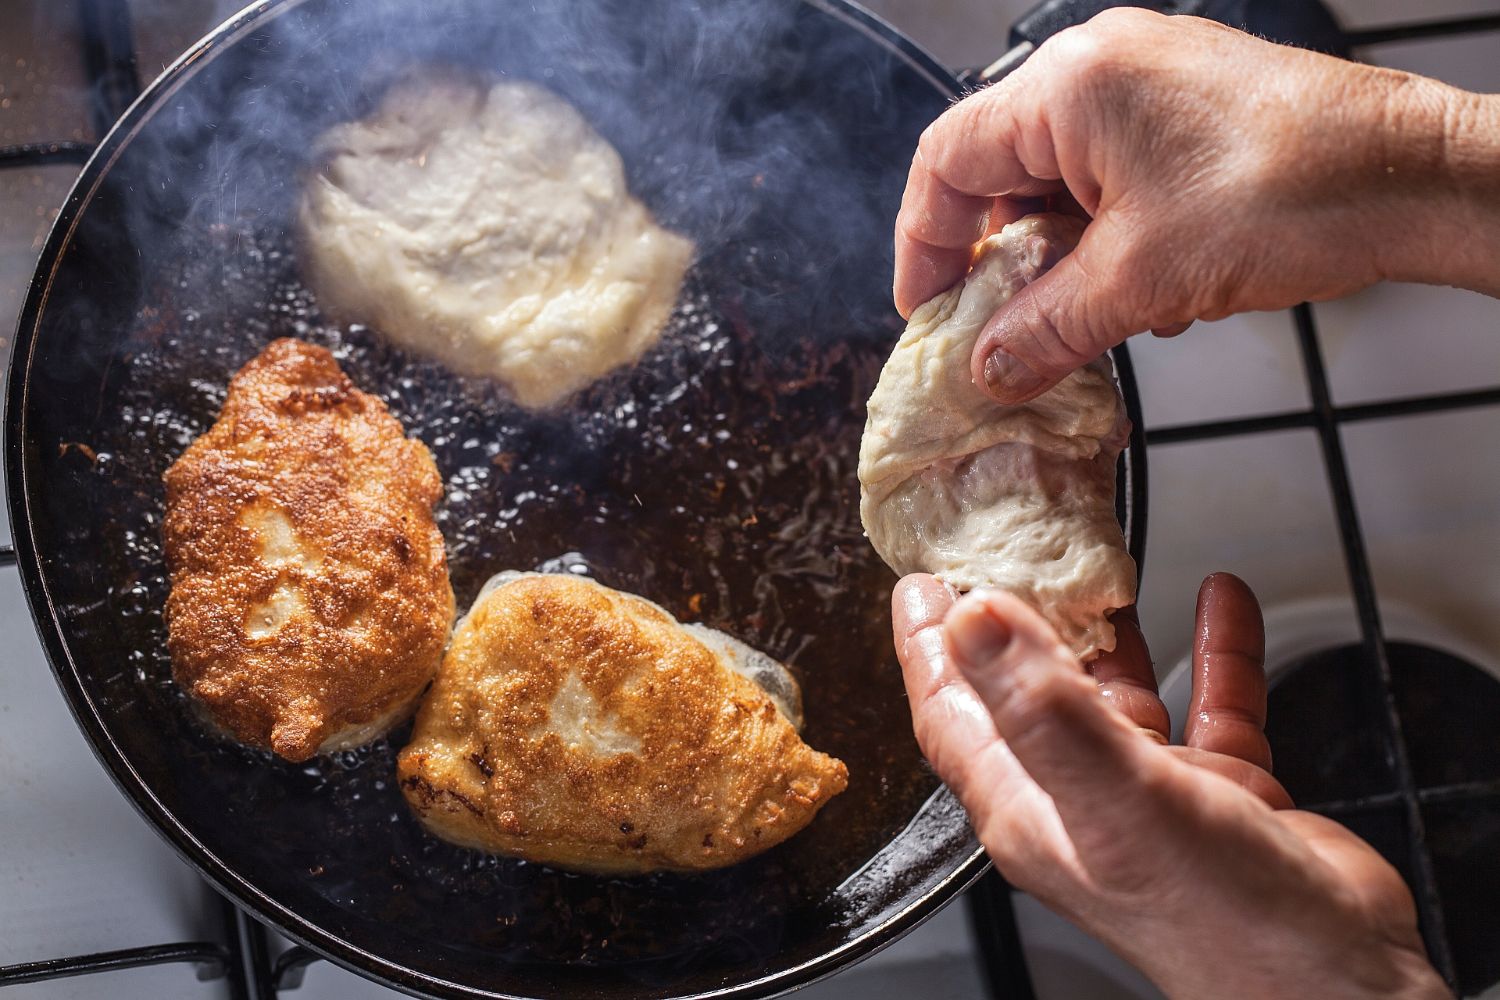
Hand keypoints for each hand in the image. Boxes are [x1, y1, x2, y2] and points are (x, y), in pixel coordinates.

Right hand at [893, 9, 1499, 403]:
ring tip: (1085, 318)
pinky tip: (1140, 292)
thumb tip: (988, 369)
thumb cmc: (1289, 195)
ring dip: (1058, 259)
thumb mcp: (1139, 282)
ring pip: (1060, 182)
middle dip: (998, 259)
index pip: (947, 161)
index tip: (928, 310)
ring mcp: (1148, 84)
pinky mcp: (1186, 112)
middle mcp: (1100, 68)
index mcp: (1068, 86)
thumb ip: (1044, 329)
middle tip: (998, 327)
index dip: (925, 244)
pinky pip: (1112, 178)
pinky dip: (1106, 241)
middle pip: (1000, 171)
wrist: (1411, 178)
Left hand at [894, 572, 1446, 999]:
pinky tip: (1221, 603)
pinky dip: (1214, 653)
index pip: (954, 716)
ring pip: (1117, 694)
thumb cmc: (1221, 923)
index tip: (920, 586)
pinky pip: (1210, 703)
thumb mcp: (1117, 800)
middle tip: (1003, 554)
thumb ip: (1043, 709)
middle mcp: (1082, 800)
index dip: (930, 649)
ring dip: (1110, 632)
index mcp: (1031, 809)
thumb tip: (972, 622)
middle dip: (1014, 624)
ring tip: (1099, 566)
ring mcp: (1152, 797)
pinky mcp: (1223, 793)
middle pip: (1027, 695)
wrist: (1339, 987)